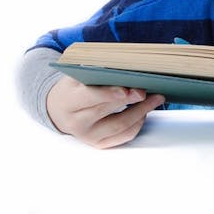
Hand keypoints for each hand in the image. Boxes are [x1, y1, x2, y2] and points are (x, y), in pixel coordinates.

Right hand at [47, 76, 164, 148]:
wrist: (58, 108)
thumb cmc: (73, 87)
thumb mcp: (78, 75)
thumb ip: (97, 72)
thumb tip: (127, 70)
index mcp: (69, 100)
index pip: (89, 97)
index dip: (109, 93)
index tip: (128, 89)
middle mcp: (76, 122)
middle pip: (107, 111)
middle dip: (130, 100)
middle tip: (148, 90)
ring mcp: (87, 135)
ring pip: (119, 126)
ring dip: (141, 112)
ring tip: (156, 98)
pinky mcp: (98, 143)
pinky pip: (123, 136)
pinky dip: (137, 124)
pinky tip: (145, 112)